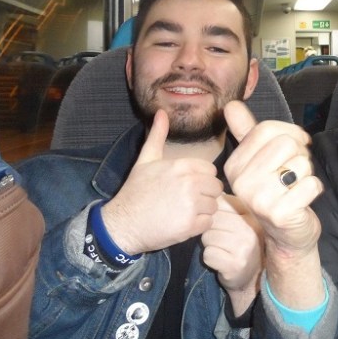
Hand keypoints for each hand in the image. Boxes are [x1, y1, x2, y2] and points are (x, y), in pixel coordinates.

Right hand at [101, 109, 223, 253]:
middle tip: (185, 201)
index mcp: (181, 166)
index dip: (201, 178)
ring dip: (202, 211)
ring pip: (213, 205)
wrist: (122, 224)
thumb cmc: (135, 191)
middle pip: (216, 187)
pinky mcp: (190, 226)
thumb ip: (157, 136)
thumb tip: (161, 112)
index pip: (210, 170)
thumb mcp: (145, 160)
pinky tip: (182, 223)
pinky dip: (199, 225)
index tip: (187, 186)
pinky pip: (209, 222)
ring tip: (182, 212)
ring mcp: (191, 205)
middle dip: (204, 194)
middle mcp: (189, 183)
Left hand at [202, 193, 262, 313]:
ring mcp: (245, 246)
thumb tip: (208, 189)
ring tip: (223, 250)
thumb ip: (228, 205)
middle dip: (211, 230)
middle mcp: (252, 228)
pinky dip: (210, 259)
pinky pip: (208, 255)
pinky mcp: (236, 264)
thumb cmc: (241, 244)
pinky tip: (222, 261)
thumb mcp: (240, 221)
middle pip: (212, 220)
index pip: (220, 202)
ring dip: (210, 245)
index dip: (215, 214)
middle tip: (223, 240)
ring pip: (208, 237)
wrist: (251, 277)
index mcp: (252, 214)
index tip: (224, 224)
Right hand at [222, 101, 322, 256]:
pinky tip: (302, 200)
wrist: (286, 235)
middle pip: (286, 143)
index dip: (290, 133)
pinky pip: (312, 184)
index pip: (266, 129)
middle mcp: (242, 183)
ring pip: (301, 163)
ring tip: (296, 186)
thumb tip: (231, 106)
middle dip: (300, 154)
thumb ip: (248, 133)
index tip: (294, 146)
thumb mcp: (259, 161)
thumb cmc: (276, 192)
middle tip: (294, 171)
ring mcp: (259, 200)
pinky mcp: (280, 214)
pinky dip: (314, 189)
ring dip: (307, 173)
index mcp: (234, 166)